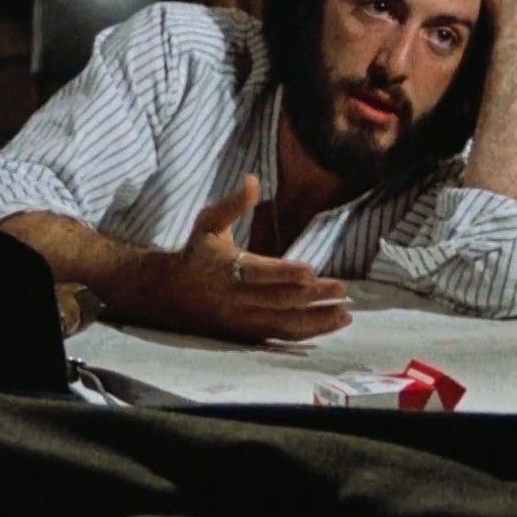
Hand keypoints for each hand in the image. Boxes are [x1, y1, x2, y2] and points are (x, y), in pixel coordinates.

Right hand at [141, 175, 351, 341]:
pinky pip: (280, 336)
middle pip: (278, 300)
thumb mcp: (208, 223)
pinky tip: (330, 325)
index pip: (259, 273)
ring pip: (283, 323)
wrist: (169, 294)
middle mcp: (236, 298)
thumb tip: (253, 179)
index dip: (285, 273)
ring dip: (316, 320)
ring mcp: (243, 319)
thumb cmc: (197, 253)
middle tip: (343, 290)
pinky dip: (306, 333)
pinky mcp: (248, 334)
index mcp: (227, 268)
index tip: (312, 271)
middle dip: (312, 297)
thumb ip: (232, 204)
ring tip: (346, 314)